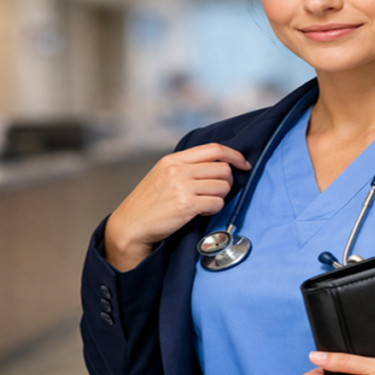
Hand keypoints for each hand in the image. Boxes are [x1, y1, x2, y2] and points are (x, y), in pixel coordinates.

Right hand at [105, 143, 249, 270]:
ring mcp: (182, 186)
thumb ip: (185, 167)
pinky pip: (217, 203)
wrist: (130, 225)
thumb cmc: (148, 204)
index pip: (214, 148)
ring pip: (223, 186)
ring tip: (204, 204)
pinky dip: (213, 210)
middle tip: (215, 193)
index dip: (234, 155)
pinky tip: (201, 213)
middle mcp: (178, 169)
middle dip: (226, 183)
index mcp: (174, 159)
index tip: (244, 164)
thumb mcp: (162, 175)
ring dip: (219, 198)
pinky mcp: (186, 204)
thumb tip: (217, 165)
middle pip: (223, 168)